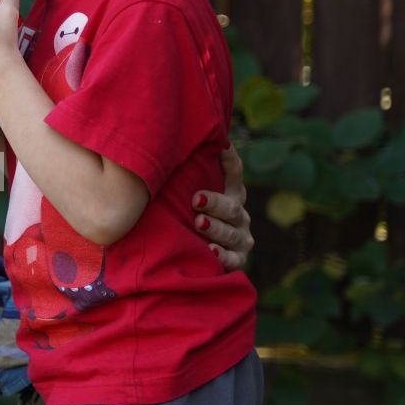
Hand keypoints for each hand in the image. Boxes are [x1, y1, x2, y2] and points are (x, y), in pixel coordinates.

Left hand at [193, 146, 253, 270]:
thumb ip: (184, 176)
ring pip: (231, 232)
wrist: (191, 258)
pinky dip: (222, 255)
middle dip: (214, 202)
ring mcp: (240, 238)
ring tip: (199, 223)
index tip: (222, 148)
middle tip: (196, 199)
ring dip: (215, 227)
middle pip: (231, 205)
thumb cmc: (184, 219)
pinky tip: (211, 251)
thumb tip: (164, 144)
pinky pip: (232, 259)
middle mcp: (239, 214)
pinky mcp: (237, 260)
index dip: (229, 160)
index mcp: (230, 194)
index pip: (234, 173)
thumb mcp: (184, 197)